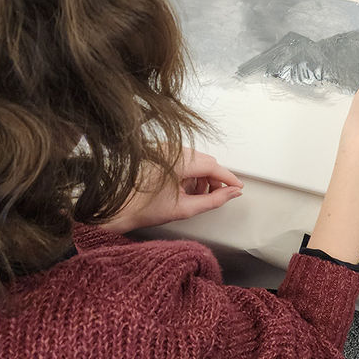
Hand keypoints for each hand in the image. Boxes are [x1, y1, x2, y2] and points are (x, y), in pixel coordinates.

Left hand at [101, 148, 242, 232]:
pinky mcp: (160, 151)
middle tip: (218, 195)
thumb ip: (213, 200)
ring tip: (197, 194)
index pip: (212, 165)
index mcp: (177, 162)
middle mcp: (171, 150)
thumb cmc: (144, 209)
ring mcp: (165, 149)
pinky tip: (186, 187)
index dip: (228, 178)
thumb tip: (232, 193)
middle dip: (215, 178)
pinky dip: (191, 171)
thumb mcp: (185, 208)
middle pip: (206, 160)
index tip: (238, 187)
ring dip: (203, 175)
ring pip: (197, 158)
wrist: (120, 207)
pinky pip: (185, 157)